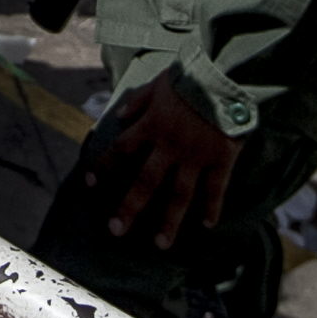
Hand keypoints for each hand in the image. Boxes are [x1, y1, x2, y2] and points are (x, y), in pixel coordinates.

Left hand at [93, 71, 239, 248]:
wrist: (228, 73)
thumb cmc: (192, 74)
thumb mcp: (159, 83)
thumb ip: (138, 101)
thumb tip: (119, 117)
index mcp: (152, 125)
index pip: (121, 149)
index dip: (103, 166)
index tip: (88, 183)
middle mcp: (170, 145)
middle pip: (145, 181)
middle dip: (129, 207)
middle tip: (116, 230)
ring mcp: (196, 155)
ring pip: (180, 194)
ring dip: (169, 221)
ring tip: (160, 244)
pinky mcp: (221, 158)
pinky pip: (216, 188)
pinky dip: (212, 207)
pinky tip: (207, 225)